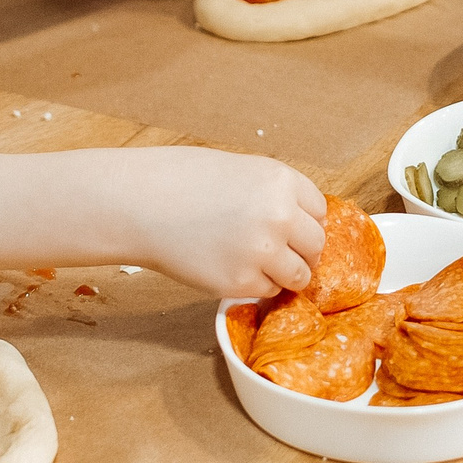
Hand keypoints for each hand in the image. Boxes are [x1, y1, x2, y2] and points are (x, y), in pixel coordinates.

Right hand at [117, 149, 326, 298]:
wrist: (142, 204)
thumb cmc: (185, 182)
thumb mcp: (243, 171)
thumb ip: (276, 195)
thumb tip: (304, 224)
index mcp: (282, 181)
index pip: (320, 212)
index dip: (305, 223)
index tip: (293, 230)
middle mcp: (280, 215)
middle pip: (316, 246)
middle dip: (301, 252)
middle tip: (278, 252)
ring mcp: (262, 251)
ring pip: (299, 276)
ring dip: (284, 274)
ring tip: (256, 263)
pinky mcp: (240, 281)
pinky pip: (268, 291)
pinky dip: (256, 284)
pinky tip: (232, 267)